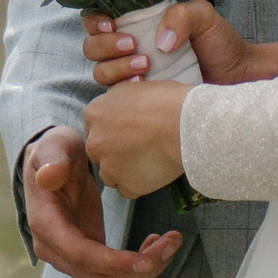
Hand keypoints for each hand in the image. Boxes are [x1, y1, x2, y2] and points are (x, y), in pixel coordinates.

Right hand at [23, 125, 179, 277]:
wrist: (54, 163)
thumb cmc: (55, 152)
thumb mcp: (54, 147)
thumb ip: (53, 160)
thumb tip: (48, 176)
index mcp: (46, 225)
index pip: (80, 255)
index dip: (113, 263)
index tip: (145, 260)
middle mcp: (55, 250)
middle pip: (100, 277)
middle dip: (140, 268)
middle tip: (172, 242)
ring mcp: (71, 258)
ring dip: (144, 271)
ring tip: (169, 243)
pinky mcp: (88, 258)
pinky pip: (116, 276)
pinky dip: (139, 268)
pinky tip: (154, 244)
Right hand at [82, 1, 277, 87]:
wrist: (238, 79)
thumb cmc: (221, 44)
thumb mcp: (203, 17)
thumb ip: (181, 15)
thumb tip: (160, 42)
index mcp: (138, 24)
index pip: (99, 20)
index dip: (95, 21)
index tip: (111, 25)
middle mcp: (130, 49)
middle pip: (92, 48)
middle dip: (105, 47)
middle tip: (133, 47)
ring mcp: (133, 76)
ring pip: (101, 72)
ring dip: (115, 69)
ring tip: (144, 68)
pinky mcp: (140, 100)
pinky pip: (116, 99)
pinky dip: (122, 93)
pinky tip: (143, 88)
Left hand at [82, 78, 188, 199]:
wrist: (183, 124)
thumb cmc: (164, 100)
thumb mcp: (133, 87)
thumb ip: (117, 100)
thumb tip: (119, 107)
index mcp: (94, 114)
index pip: (95, 128)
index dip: (113, 130)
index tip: (130, 130)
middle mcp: (94, 142)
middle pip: (99, 152)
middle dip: (114, 151)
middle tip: (140, 146)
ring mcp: (108, 167)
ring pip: (110, 173)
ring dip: (124, 170)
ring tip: (149, 160)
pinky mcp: (126, 186)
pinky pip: (127, 189)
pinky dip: (139, 184)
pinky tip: (154, 171)